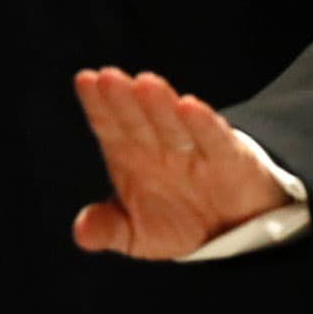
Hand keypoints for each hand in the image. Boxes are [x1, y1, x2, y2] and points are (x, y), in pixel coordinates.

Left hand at [71, 67, 288, 258]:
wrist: (230, 230)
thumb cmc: (176, 221)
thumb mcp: (136, 235)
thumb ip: (108, 229)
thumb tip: (81, 232)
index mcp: (130, 155)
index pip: (110, 125)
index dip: (98, 105)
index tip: (85, 81)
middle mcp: (160, 146)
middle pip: (138, 119)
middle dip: (123, 99)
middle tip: (109, 78)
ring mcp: (194, 149)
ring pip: (173, 123)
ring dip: (159, 104)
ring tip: (145, 84)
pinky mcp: (229, 157)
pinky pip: (214, 139)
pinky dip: (203, 124)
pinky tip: (189, 107)